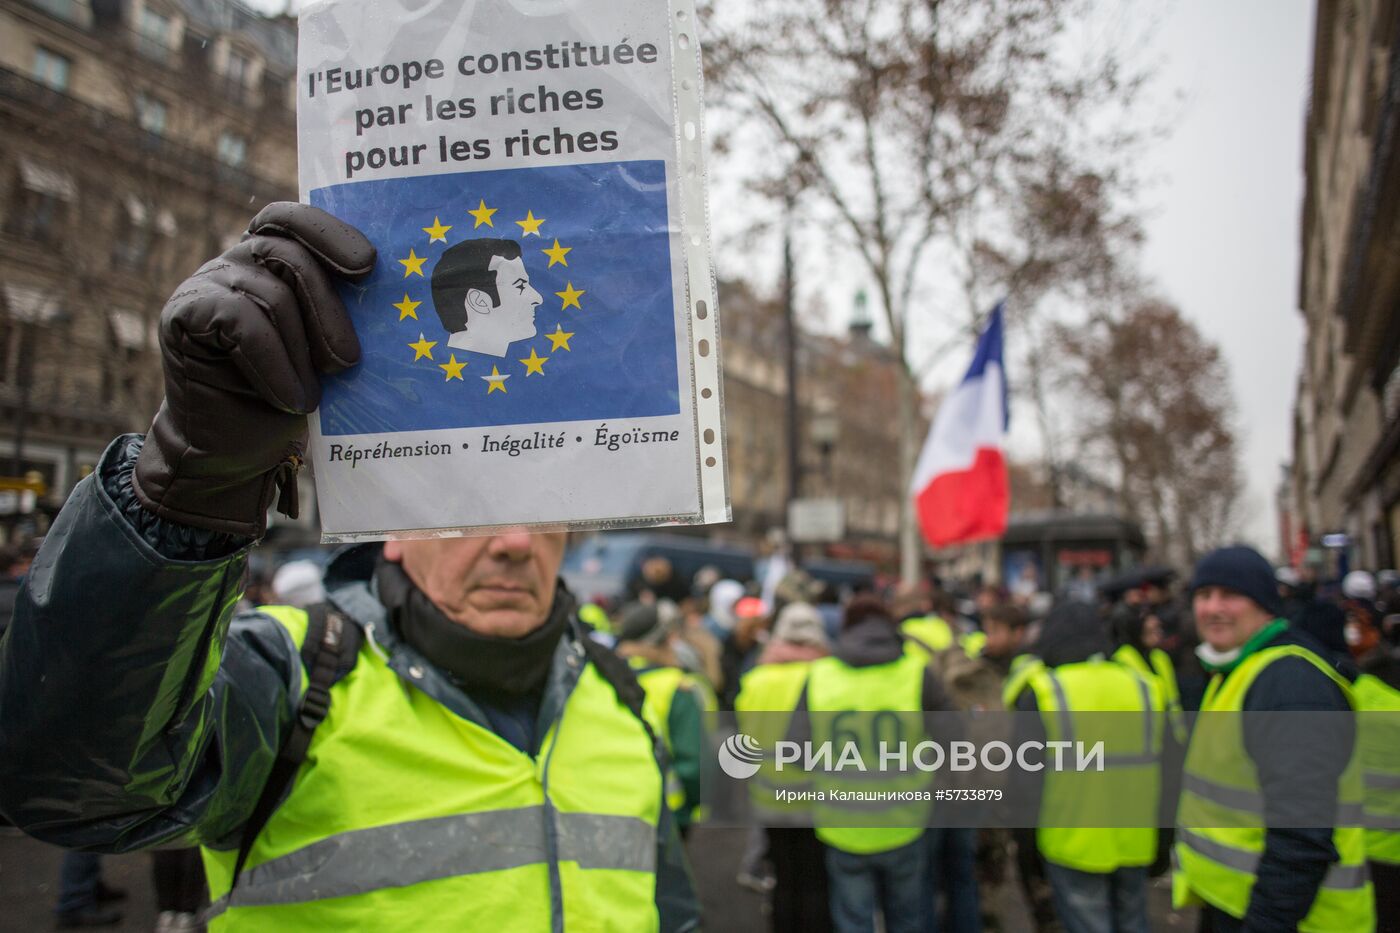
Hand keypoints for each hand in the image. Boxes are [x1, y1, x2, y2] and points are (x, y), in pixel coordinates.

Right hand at [133, 202, 375, 536]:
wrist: (234, 451)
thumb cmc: (289, 397)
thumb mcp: (324, 349)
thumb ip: (339, 312)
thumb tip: (392, 294)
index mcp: (270, 261)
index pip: (293, 221)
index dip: (329, 232)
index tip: (368, 264)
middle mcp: (235, 263)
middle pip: (289, 255)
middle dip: (328, 308)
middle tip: (350, 360)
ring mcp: (205, 286)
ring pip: (271, 294)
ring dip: (303, 350)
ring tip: (315, 395)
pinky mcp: (183, 317)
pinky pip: (241, 324)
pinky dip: (275, 365)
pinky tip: (294, 399)